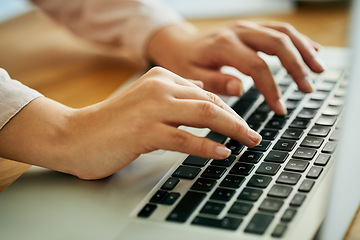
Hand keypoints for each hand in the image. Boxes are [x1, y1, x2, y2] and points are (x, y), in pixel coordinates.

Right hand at [0, 67, 260, 178]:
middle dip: (238, 120)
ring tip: (248, 142)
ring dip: (232, 130)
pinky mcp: (144, 131)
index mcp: (161, 78)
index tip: (243, 125)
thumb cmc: (113, 123)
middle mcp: (159, 88)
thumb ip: (175, 97)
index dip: (229, 110)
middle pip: (211, 102)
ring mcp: (152, 109)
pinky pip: (185, 138)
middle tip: (254, 135)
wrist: (76, 136)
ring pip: (204, 115)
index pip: (205, 93)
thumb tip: (204, 96)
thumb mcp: (147, 102)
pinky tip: (222, 153)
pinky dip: (208, 146)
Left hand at [147, 21, 325, 114]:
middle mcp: (239, 32)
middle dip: (296, 67)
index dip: (271, 89)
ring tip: (318, 70)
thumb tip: (241, 89)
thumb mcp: (191, 75)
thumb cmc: (184, 62)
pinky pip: (279, 30)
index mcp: (224, 46)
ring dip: (304, 51)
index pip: (257, 66)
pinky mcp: (251, 28)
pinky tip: (312, 50)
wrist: (179, 43)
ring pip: (283, 33)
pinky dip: (298, 40)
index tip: (278, 109)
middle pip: (277, 44)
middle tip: (307, 89)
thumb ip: (215, 82)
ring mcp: (247, 28)